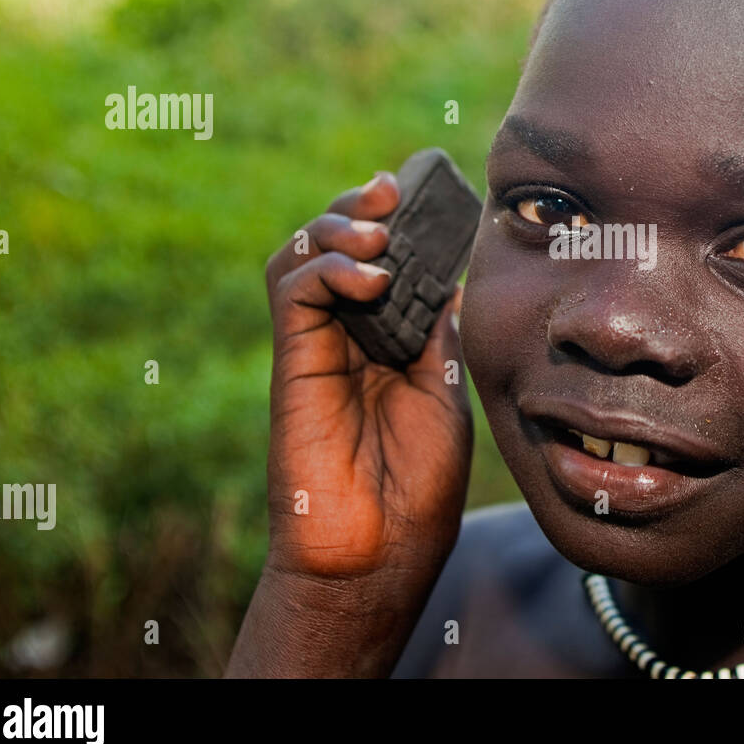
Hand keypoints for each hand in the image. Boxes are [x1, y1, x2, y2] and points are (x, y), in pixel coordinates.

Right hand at [262, 171, 472, 581]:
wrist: (382, 551)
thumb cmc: (418, 482)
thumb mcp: (444, 391)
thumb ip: (437, 333)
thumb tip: (450, 278)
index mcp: (385, 341)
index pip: (379, 260)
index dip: (394, 222)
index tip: (423, 192)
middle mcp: (346, 337)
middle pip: (334, 247)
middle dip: (359, 208)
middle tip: (390, 193)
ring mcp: (316, 348)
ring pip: (301, 257)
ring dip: (336, 227)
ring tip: (377, 234)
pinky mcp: (293, 364)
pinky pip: (293, 292)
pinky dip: (327, 269)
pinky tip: (372, 278)